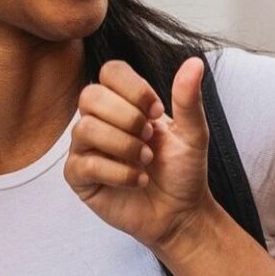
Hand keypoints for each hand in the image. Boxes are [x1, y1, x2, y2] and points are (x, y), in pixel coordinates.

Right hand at [64, 57, 214, 251]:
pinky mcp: (80, 177)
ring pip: (84, 128)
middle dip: (126, 117)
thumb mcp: (193, 133)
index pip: (111, 72)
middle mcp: (101, 121)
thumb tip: (194, 63)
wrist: (181, 212)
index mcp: (126, 103)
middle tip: (150, 137)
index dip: (133, 88)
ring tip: (147, 161)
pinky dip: (119, 172)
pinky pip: (83, 164)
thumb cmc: (183, 170)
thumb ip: (188, 99)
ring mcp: (86, 148)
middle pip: (90, 95)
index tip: (158, 111)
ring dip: (124, 146)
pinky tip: (139, 180)